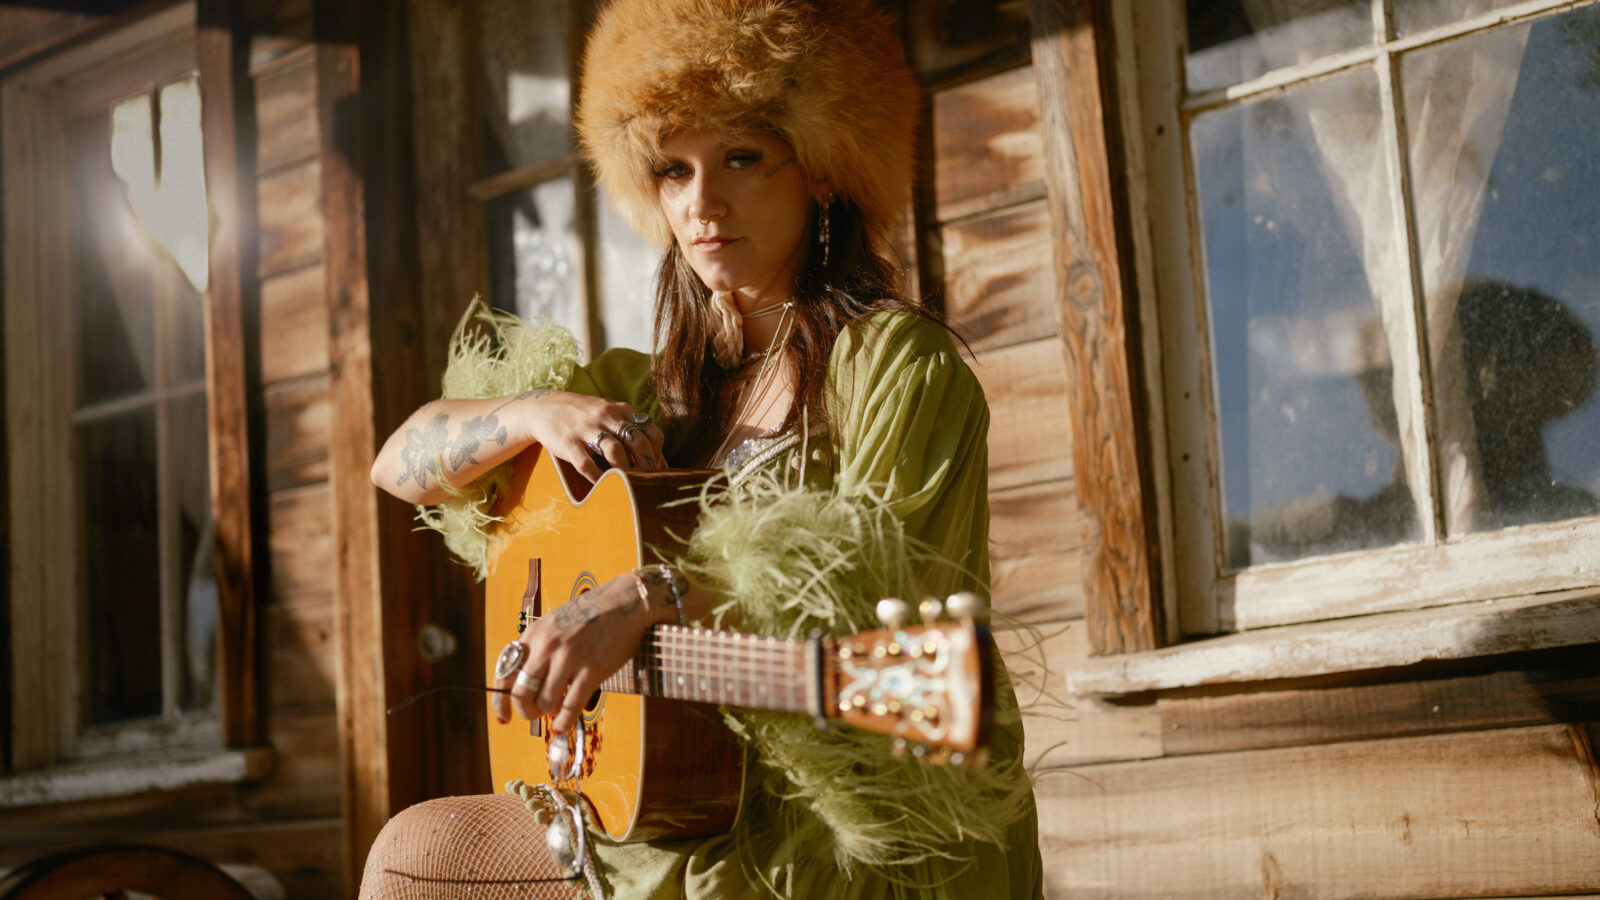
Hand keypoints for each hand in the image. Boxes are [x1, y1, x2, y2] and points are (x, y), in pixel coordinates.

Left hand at [492, 572, 652, 733]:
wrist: (623, 603)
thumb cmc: (589, 615)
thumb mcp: (553, 624)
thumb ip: (537, 649)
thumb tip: (524, 684)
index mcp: (533, 634)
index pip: (504, 674)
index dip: (500, 702)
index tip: (504, 716)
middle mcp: (546, 646)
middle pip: (520, 694)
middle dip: (525, 711)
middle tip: (534, 714)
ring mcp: (569, 658)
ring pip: (544, 703)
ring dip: (548, 713)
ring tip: (557, 709)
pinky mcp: (592, 670)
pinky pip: (570, 707)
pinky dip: (563, 722)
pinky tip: (563, 725)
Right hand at [526, 391, 667, 481]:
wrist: (543, 408)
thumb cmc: (583, 415)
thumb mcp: (608, 411)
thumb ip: (630, 427)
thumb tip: (656, 457)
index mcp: (620, 409)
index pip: (650, 431)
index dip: (657, 453)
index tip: (656, 469)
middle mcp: (606, 416)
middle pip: (637, 442)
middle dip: (646, 465)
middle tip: (648, 482)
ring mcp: (587, 429)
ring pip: (615, 451)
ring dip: (625, 471)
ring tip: (629, 485)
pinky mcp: (569, 443)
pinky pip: (587, 464)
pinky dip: (598, 478)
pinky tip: (604, 487)